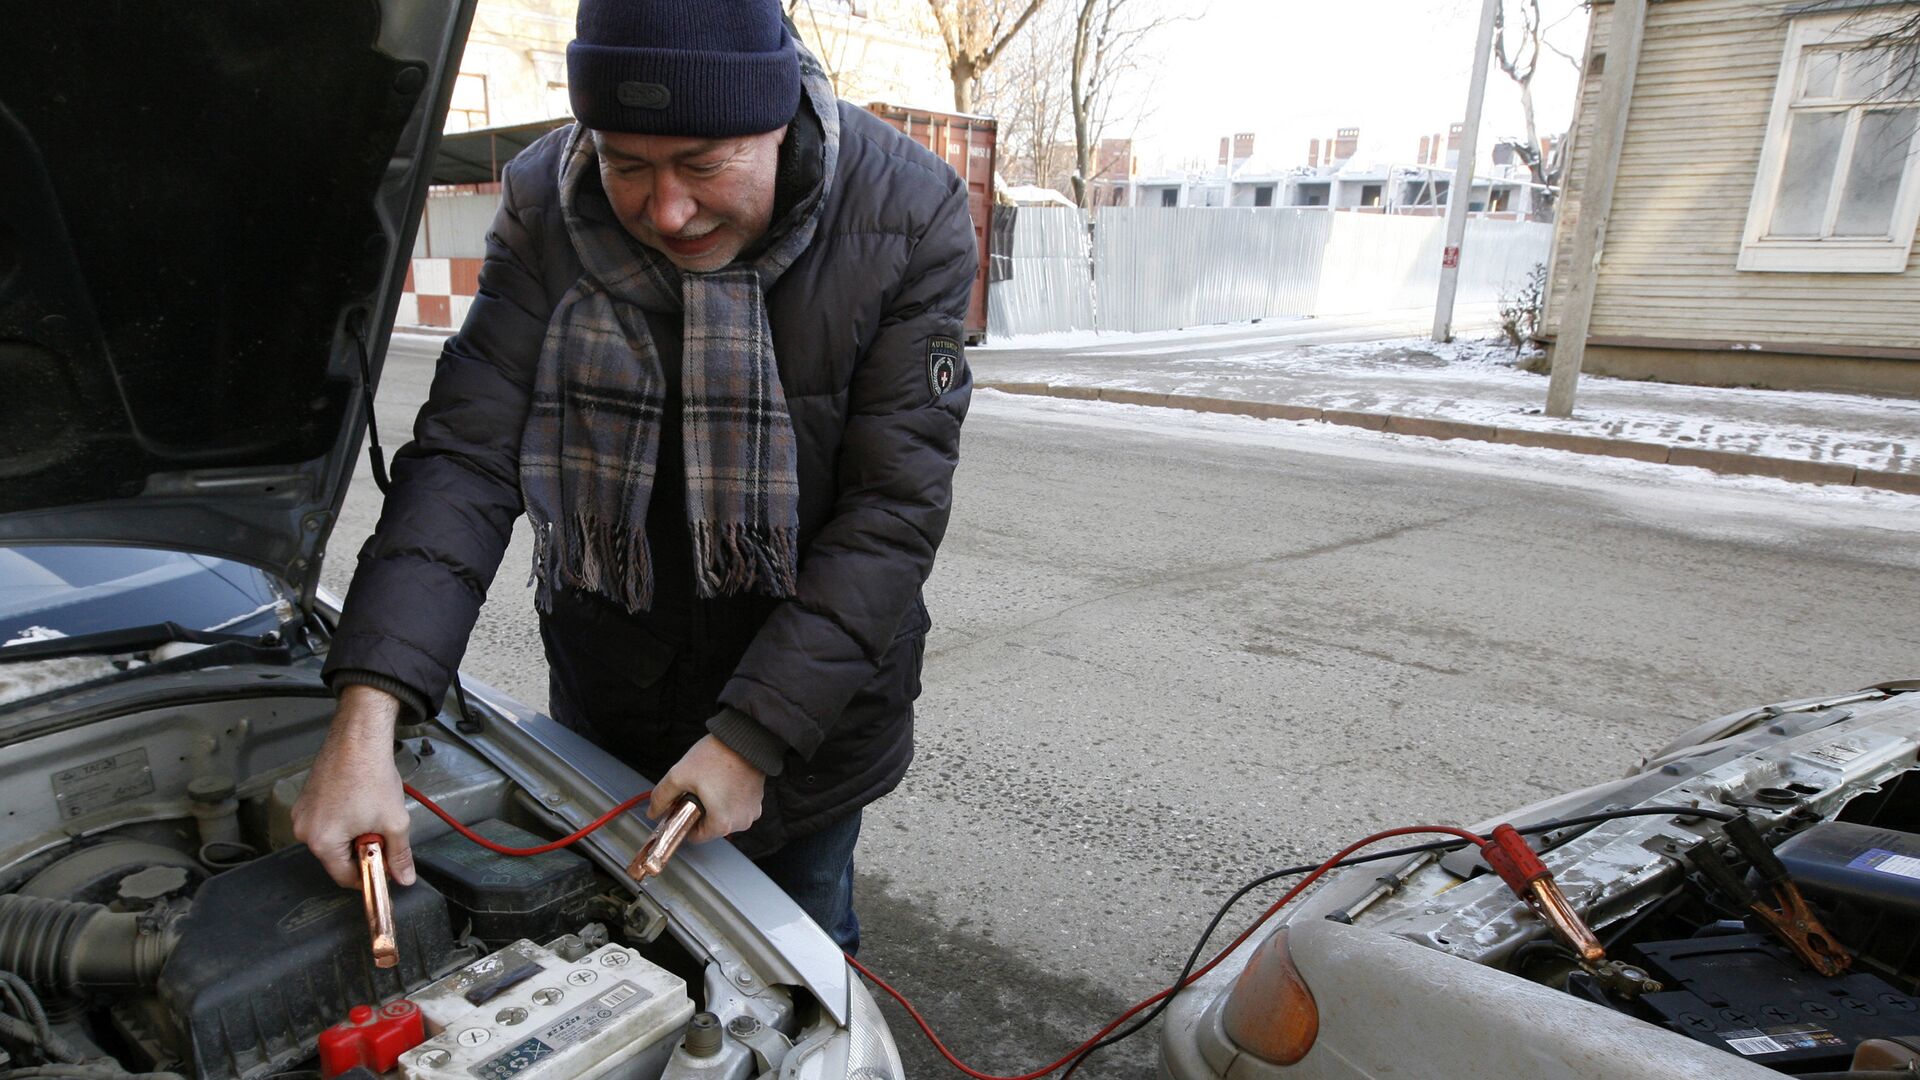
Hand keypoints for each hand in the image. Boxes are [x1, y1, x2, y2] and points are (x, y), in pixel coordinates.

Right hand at [292, 684, 415, 887]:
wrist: (358, 738)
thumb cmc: (371, 776)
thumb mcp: (394, 822)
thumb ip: (399, 855)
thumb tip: (404, 878)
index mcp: (321, 842)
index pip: (344, 877)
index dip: (369, 875)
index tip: (385, 867)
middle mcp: (304, 830)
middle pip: (337, 857)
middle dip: (362, 850)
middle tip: (382, 832)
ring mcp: (302, 812)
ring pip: (332, 838)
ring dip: (354, 833)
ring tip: (372, 812)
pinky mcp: (306, 799)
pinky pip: (326, 820)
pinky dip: (344, 818)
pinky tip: (360, 802)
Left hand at [649, 735, 766, 844]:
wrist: (745, 737)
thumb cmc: (718, 756)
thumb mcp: (679, 775)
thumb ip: (661, 797)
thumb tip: (653, 812)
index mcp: (722, 823)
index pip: (695, 836)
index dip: (684, 820)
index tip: (683, 804)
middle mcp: (740, 822)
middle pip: (710, 826)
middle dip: (700, 810)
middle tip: (697, 788)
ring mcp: (752, 811)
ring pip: (724, 815)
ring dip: (715, 803)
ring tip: (712, 781)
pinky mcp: (758, 800)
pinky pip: (736, 805)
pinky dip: (728, 797)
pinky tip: (724, 779)